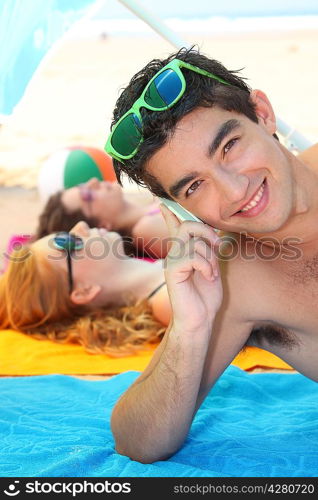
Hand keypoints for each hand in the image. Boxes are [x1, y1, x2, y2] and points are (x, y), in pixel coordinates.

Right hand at [160, 204, 222, 334]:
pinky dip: (206, 266)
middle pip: (187, 225)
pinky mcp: (173, 272)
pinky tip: (208, 277)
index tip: (163, 202)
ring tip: (212, 273)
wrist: (199, 320)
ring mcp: (172, 262)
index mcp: (182, 253)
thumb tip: (211, 235)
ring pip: (194, 241)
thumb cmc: (206, 297)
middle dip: (207, 232)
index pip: (174, 227)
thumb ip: (208, 251)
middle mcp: (174, 254)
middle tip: (217, 249)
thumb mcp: (210, 268)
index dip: (170, 213)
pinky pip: (193, 257)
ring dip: (210, 257)